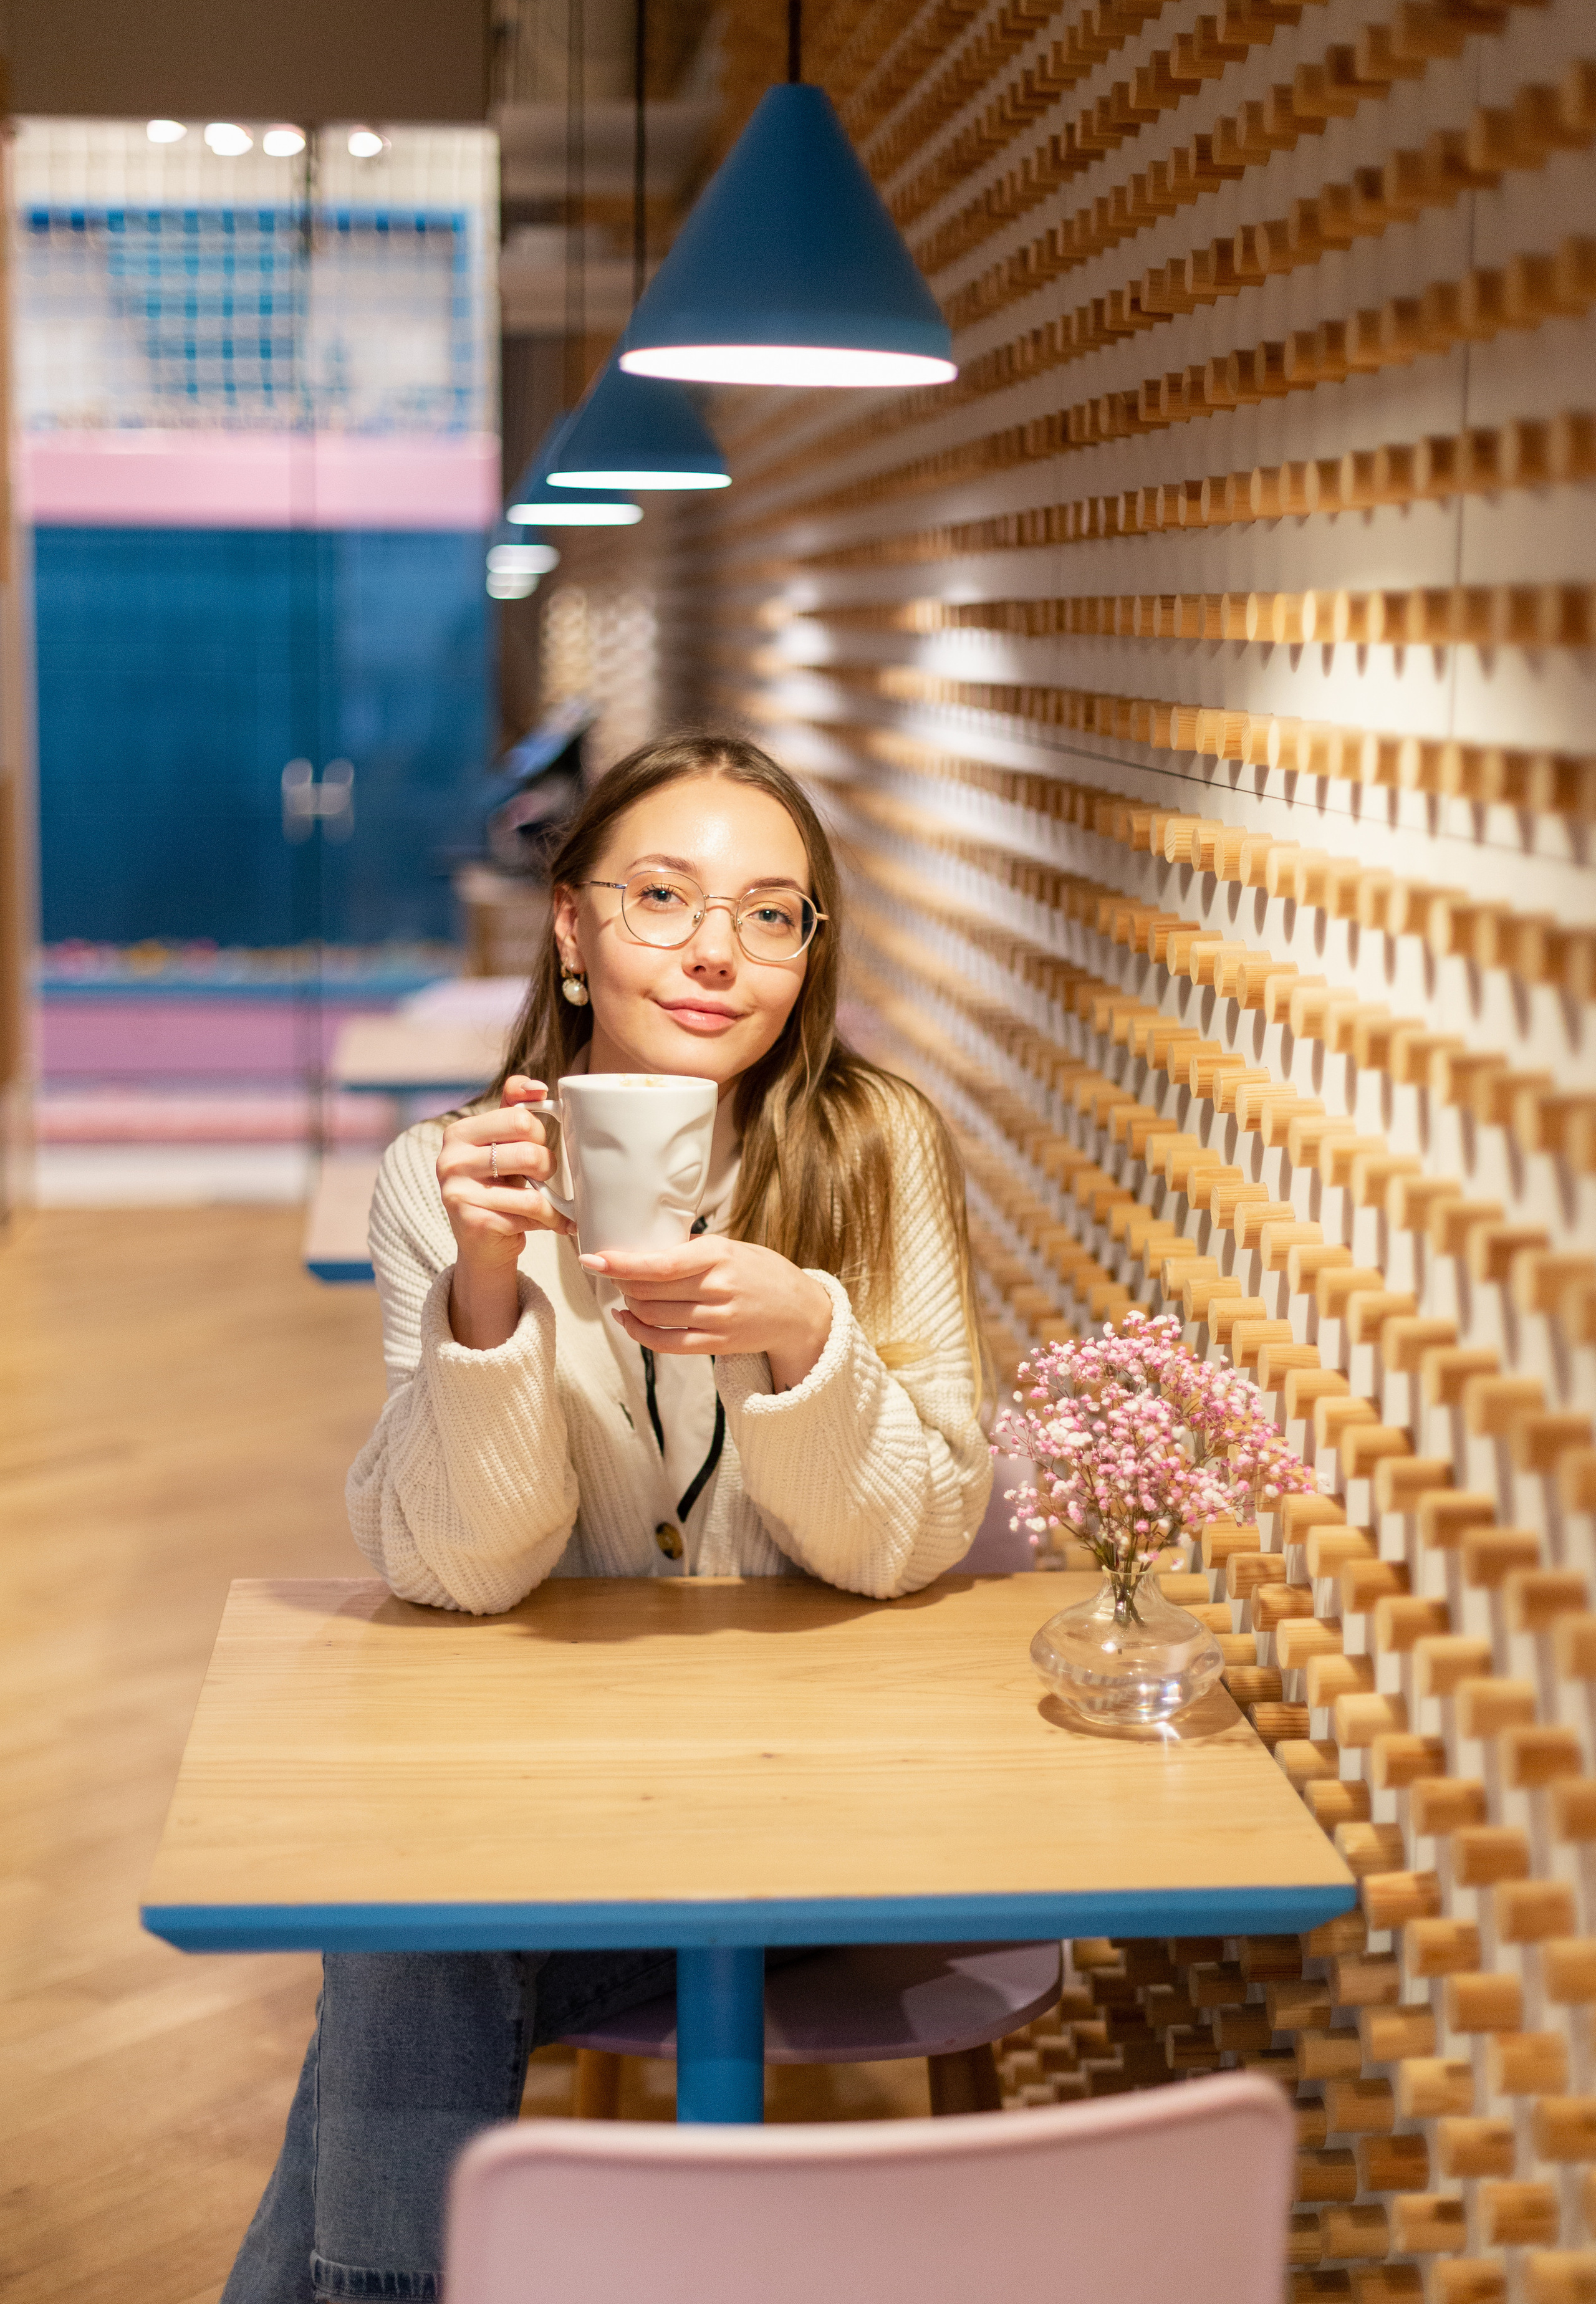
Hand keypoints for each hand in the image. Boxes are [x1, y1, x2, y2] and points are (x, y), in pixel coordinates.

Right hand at [438, 1077, 573, 1348]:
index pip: (518, 1117)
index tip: (537, 1144)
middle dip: (548, 1166)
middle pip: (529, 1153)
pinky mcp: (473, 1223)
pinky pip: (529, 1217)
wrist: (483, 1243)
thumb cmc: (497, 1185)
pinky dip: (551, 1221)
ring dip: (552, 1201)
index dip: (539, 1133)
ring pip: (531, 1192)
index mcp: (458, 1133)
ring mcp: (458, 1194)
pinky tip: (554, 1223)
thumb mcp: (500, 1143)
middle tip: (544, 1176)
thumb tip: (537, 1086)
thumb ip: (514, 1107)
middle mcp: (450, 1161)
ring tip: (554, 1203)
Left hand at [583, 1236, 834, 1391]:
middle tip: (611, 1272)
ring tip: (626, 1294)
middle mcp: (718, 1289)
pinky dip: (638, 1332)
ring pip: (653, 1316)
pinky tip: (627, 1321)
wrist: (800, 1311)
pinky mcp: (716, 1345)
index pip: (661, 1264)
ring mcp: (718, 1321)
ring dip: (629, 1305)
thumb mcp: (732, 1248)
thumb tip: (644, 1247)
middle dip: (621, 1282)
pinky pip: (665, 1343)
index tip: (594, 1258)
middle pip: (650, 1291)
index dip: (622, 1263)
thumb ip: (692, 1250)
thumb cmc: (761, 1272)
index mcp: (720, 1257)